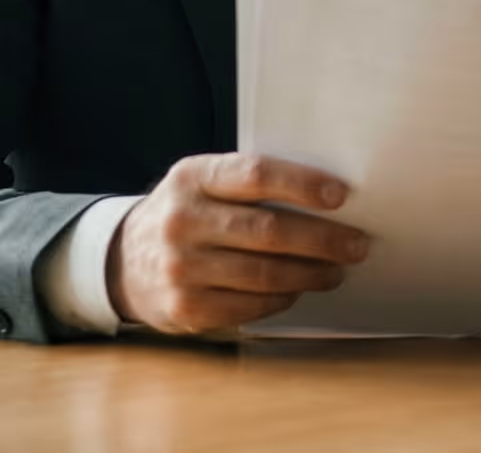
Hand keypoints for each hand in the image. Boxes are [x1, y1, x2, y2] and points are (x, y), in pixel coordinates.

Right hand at [107, 153, 369, 334]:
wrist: (121, 258)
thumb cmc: (189, 212)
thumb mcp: (205, 181)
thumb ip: (252, 182)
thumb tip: (329, 194)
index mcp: (194, 177)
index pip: (256, 174)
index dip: (303, 184)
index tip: (341, 195)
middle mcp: (183, 221)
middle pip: (268, 230)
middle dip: (323, 239)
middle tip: (356, 244)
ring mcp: (180, 268)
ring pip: (264, 274)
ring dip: (310, 274)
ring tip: (336, 270)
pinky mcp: (183, 308)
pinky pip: (248, 306)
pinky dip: (282, 299)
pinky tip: (299, 290)